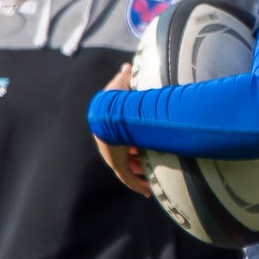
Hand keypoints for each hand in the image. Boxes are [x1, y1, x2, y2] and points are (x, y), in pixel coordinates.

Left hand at [93, 62, 149, 195]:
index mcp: (110, 129)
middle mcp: (109, 146)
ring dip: (138, 173)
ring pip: (127, 169)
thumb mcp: (122, 85)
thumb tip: (127, 66)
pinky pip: (128, 179)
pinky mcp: (118, 163)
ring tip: (151, 179)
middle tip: (148, 165)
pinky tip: (146, 192)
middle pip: (125, 157)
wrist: (108, 111)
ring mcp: (113, 156)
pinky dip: (137, 185)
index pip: (121, 140)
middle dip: (136, 161)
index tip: (141, 148)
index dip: (132, 144)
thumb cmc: (116, 98)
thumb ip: (125, 76)